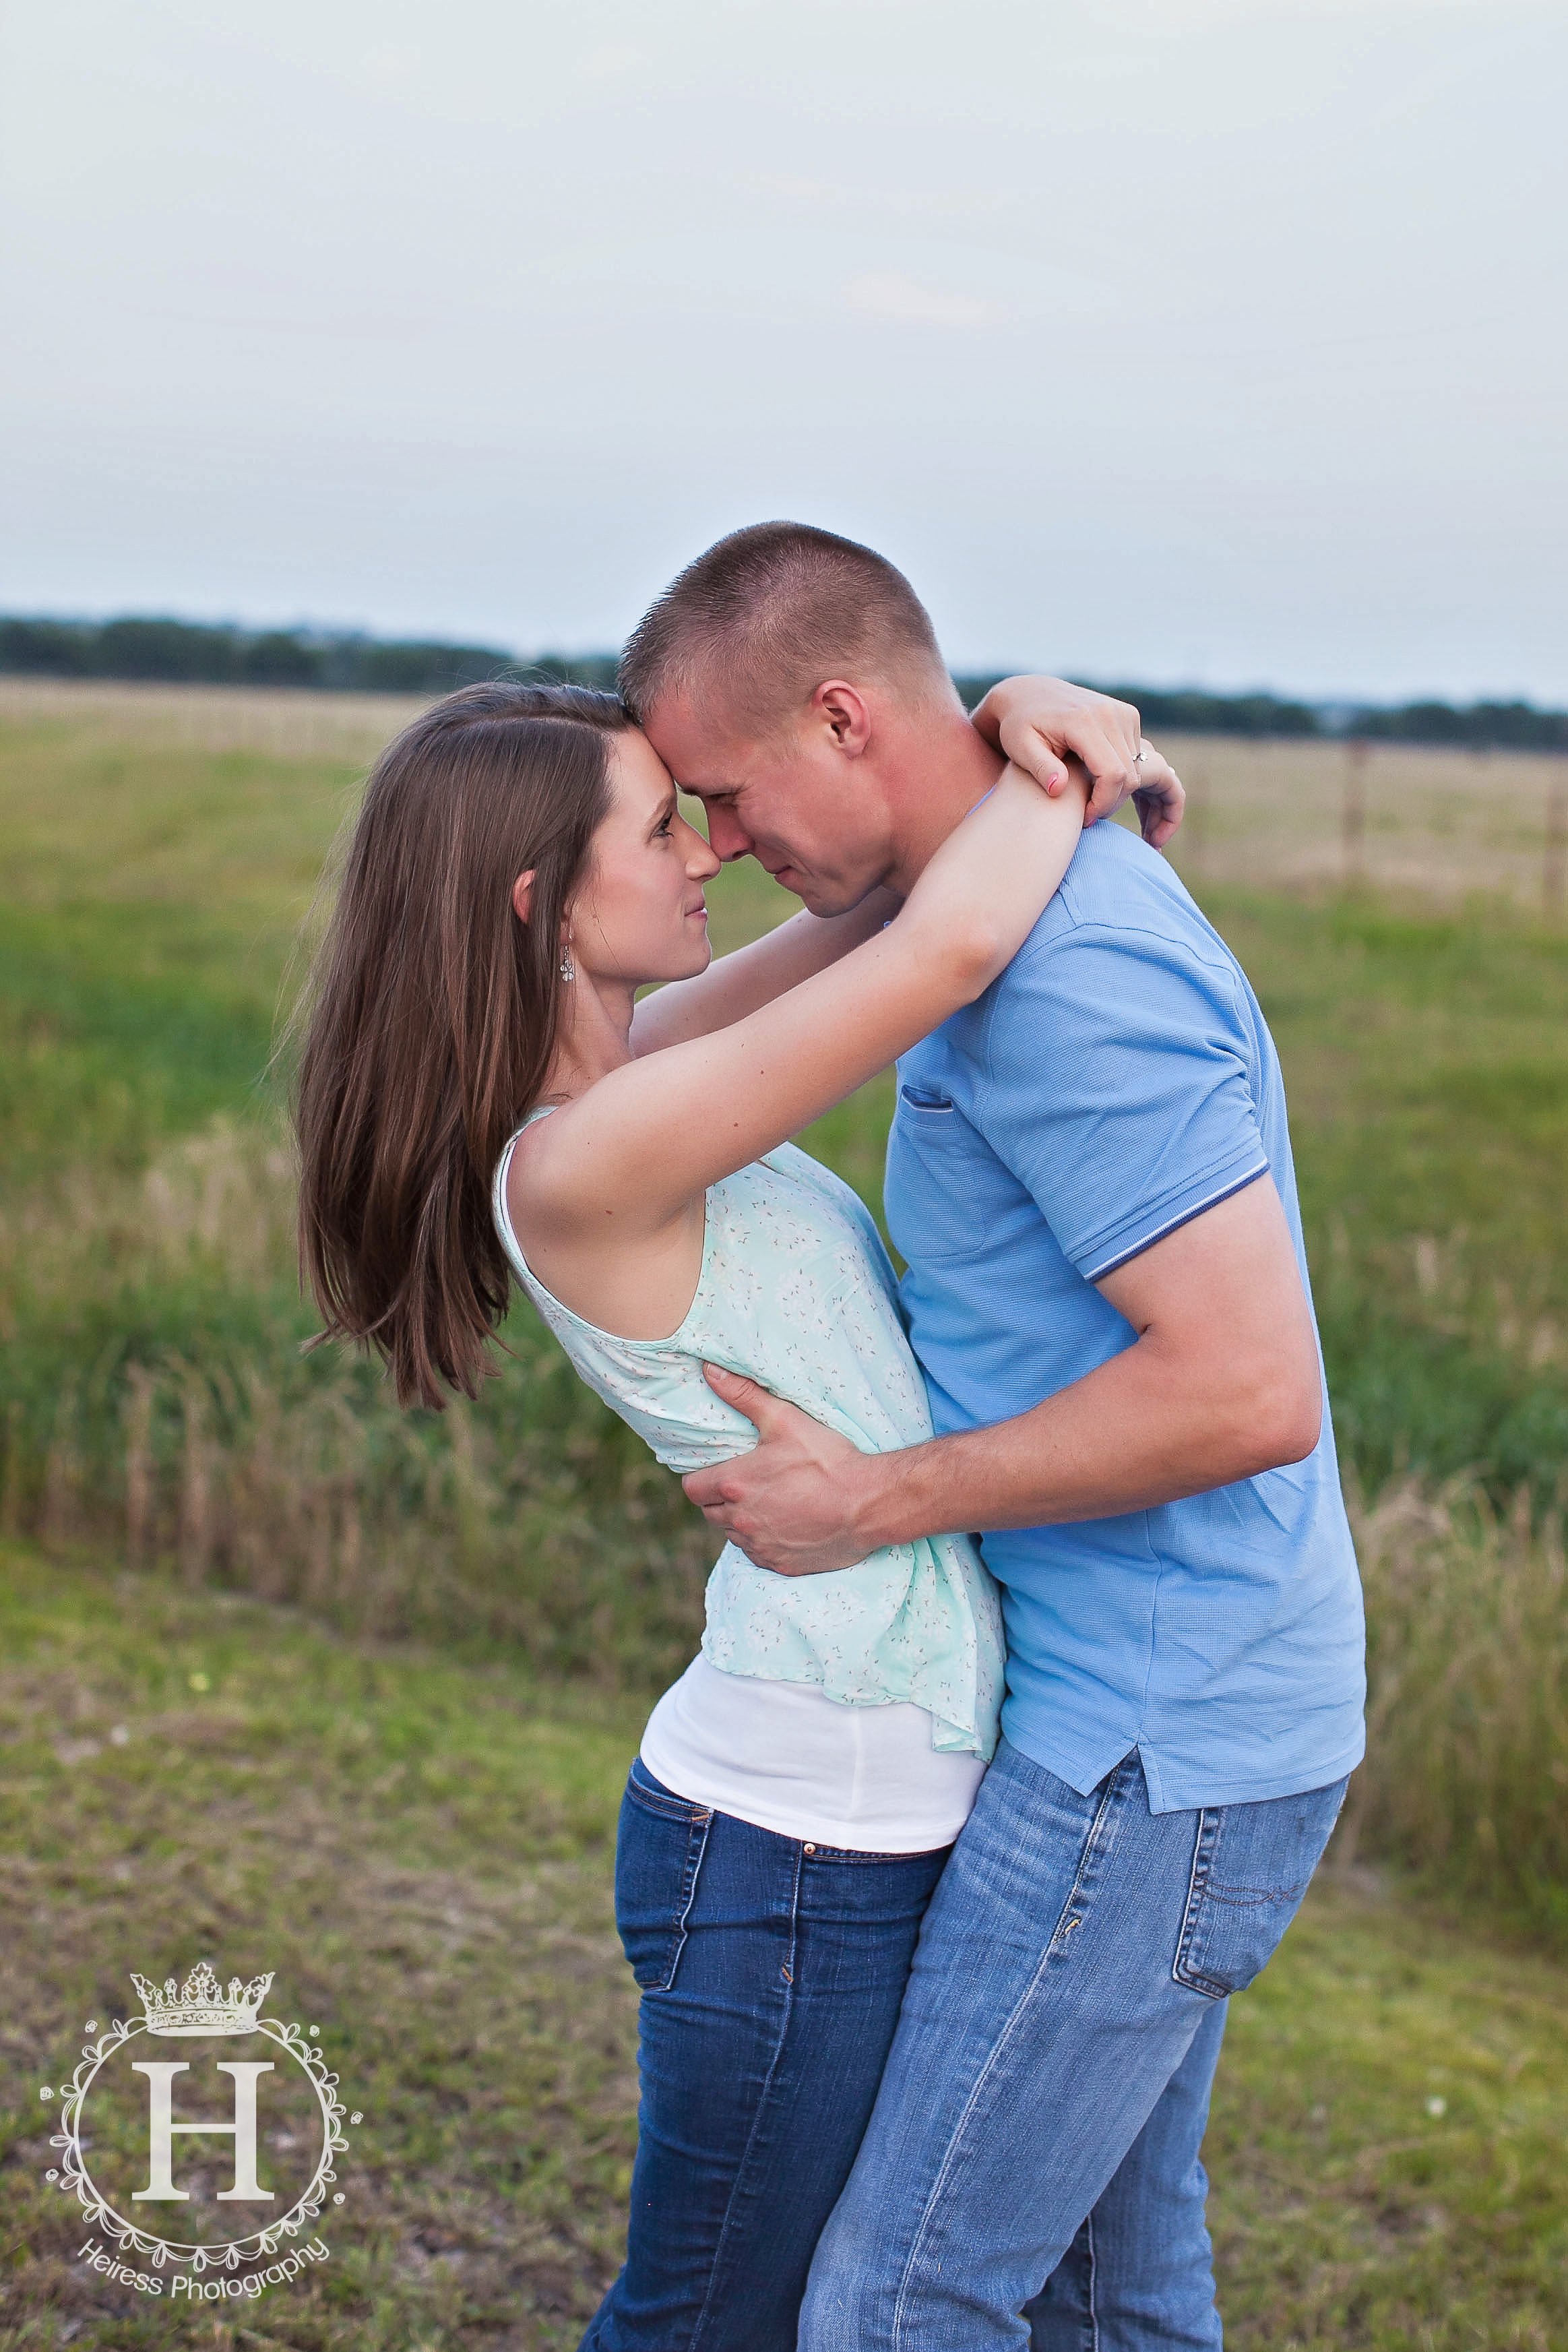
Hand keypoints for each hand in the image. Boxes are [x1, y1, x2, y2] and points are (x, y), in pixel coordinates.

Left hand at [680, 1366, 876, 1574]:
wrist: (869, 1503)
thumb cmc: (827, 1459)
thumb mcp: (785, 1419)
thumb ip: (743, 1395)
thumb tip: (709, 1370)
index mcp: (735, 1485)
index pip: (692, 1489)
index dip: (700, 1479)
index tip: (718, 1472)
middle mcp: (741, 1521)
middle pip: (710, 1513)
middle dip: (721, 1499)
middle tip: (747, 1484)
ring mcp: (760, 1546)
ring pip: (733, 1535)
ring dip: (742, 1521)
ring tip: (769, 1502)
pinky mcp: (780, 1565)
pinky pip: (758, 1555)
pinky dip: (764, 1542)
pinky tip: (785, 1524)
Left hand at [971, 676, 1184, 847]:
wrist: (1030, 695)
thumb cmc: (1019, 727)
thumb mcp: (1020, 749)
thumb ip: (1040, 768)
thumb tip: (1058, 788)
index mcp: (1083, 721)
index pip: (1112, 774)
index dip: (1102, 803)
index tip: (1084, 819)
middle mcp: (1109, 713)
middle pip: (1129, 774)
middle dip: (1111, 802)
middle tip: (1087, 816)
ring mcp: (1122, 712)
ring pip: (1137, 768)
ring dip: (1118, 791)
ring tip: (1089, 802)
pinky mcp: (1128, 715)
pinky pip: (1136, 757)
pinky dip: (1122, 776)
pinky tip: (1098, 785)